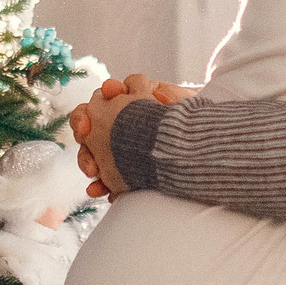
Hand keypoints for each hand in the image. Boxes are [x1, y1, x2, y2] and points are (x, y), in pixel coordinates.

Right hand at [70, 73, 195, 198]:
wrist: (202, 153)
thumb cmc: (194, 124)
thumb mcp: (187, 107)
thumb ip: (172, 98)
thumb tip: (158, 97)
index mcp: (131, 101)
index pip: (110, 93)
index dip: (104, 95)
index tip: (108, 96)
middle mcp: (118, 123)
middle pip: (89, 120)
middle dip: (83, 125)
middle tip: (84, 133)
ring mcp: (116, 149)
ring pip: (90, 151)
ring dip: (86, 159)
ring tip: (92, 170)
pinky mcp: (120, 172)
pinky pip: (104, 179)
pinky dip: (99, 185)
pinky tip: (97, 191)